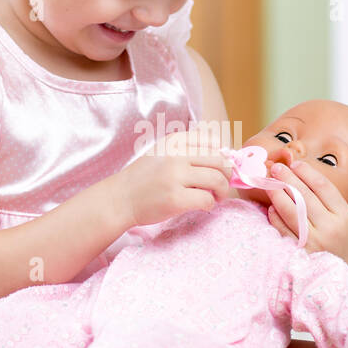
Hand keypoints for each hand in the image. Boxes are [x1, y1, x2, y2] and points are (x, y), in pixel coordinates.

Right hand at [114, 128, 232, 228]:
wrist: (120, 198)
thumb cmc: (144, 178)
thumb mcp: (163, 152)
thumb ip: (188, 150)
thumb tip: (224, 155)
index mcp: (174, 141)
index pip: (214, 142)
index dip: (222, 156)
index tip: (218, 168)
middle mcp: (175, 155)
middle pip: (220, 161)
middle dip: (227, 175)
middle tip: (220, 186)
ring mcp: (175, 177)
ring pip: (217, 180)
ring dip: (222, 191)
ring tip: (215, 197)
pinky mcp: (175, 199)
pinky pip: (207, 199)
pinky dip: (210, 204)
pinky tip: (203, 206)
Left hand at [266, 160, 347, 276]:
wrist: (346, 283)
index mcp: (345, 218)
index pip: (324, 188)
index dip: (308, 173)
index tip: (297, 164)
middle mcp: (329, 229)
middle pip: (305, 197)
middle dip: (288, 179)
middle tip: (276, 168)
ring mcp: (313, 242)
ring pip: (291, 212)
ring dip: (278, 195)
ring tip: (269, 183)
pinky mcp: (299, 253)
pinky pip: (283, 231)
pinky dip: (275, 218)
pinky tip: (271, 207)